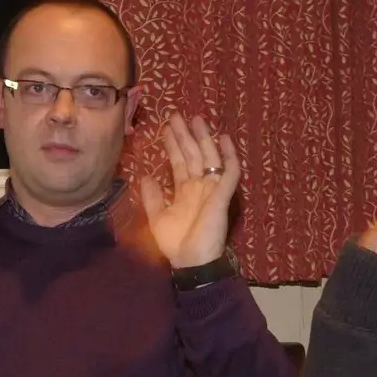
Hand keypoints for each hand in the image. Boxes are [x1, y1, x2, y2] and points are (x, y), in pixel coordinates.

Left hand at [141, 115, 240, 268]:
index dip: (173, 145)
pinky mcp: (222, 195)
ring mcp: (212, 189)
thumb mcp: (156, 218)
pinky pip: (230, 172)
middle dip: (185, 135)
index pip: (179, 162)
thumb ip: (152, 197)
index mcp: (184, 191)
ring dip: (204, 138)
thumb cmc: (176, 244)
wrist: (192, 262)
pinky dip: (229, 156)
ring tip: (196, 118)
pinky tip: (224, 139)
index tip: (164, 127)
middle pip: (193, 154)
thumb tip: (145, 176)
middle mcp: (199, 186)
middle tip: (177, 114)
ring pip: (209, 157)